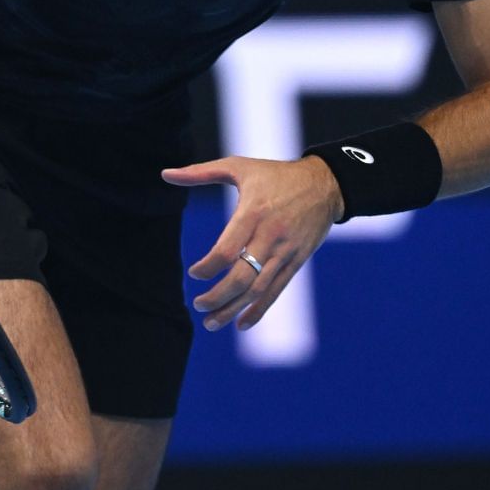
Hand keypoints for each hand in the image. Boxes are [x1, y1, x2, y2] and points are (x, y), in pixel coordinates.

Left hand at [159, 155, 343, 331]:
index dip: (207, 268)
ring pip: (257, 289)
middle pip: (241, 277)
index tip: (194, 273)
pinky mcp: (296, 261)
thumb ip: (200, 172)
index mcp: (253, 213)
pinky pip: (276, 291)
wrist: (324, 184)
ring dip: (233, 309)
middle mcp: (270, 236)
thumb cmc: (275, 174)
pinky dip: (258, 310)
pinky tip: (241, 324)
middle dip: (217, 297)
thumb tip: (165, 174)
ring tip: (211, 323)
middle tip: (198, 305)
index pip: (227, 251)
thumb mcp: (238, 166)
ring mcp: (285, 252)